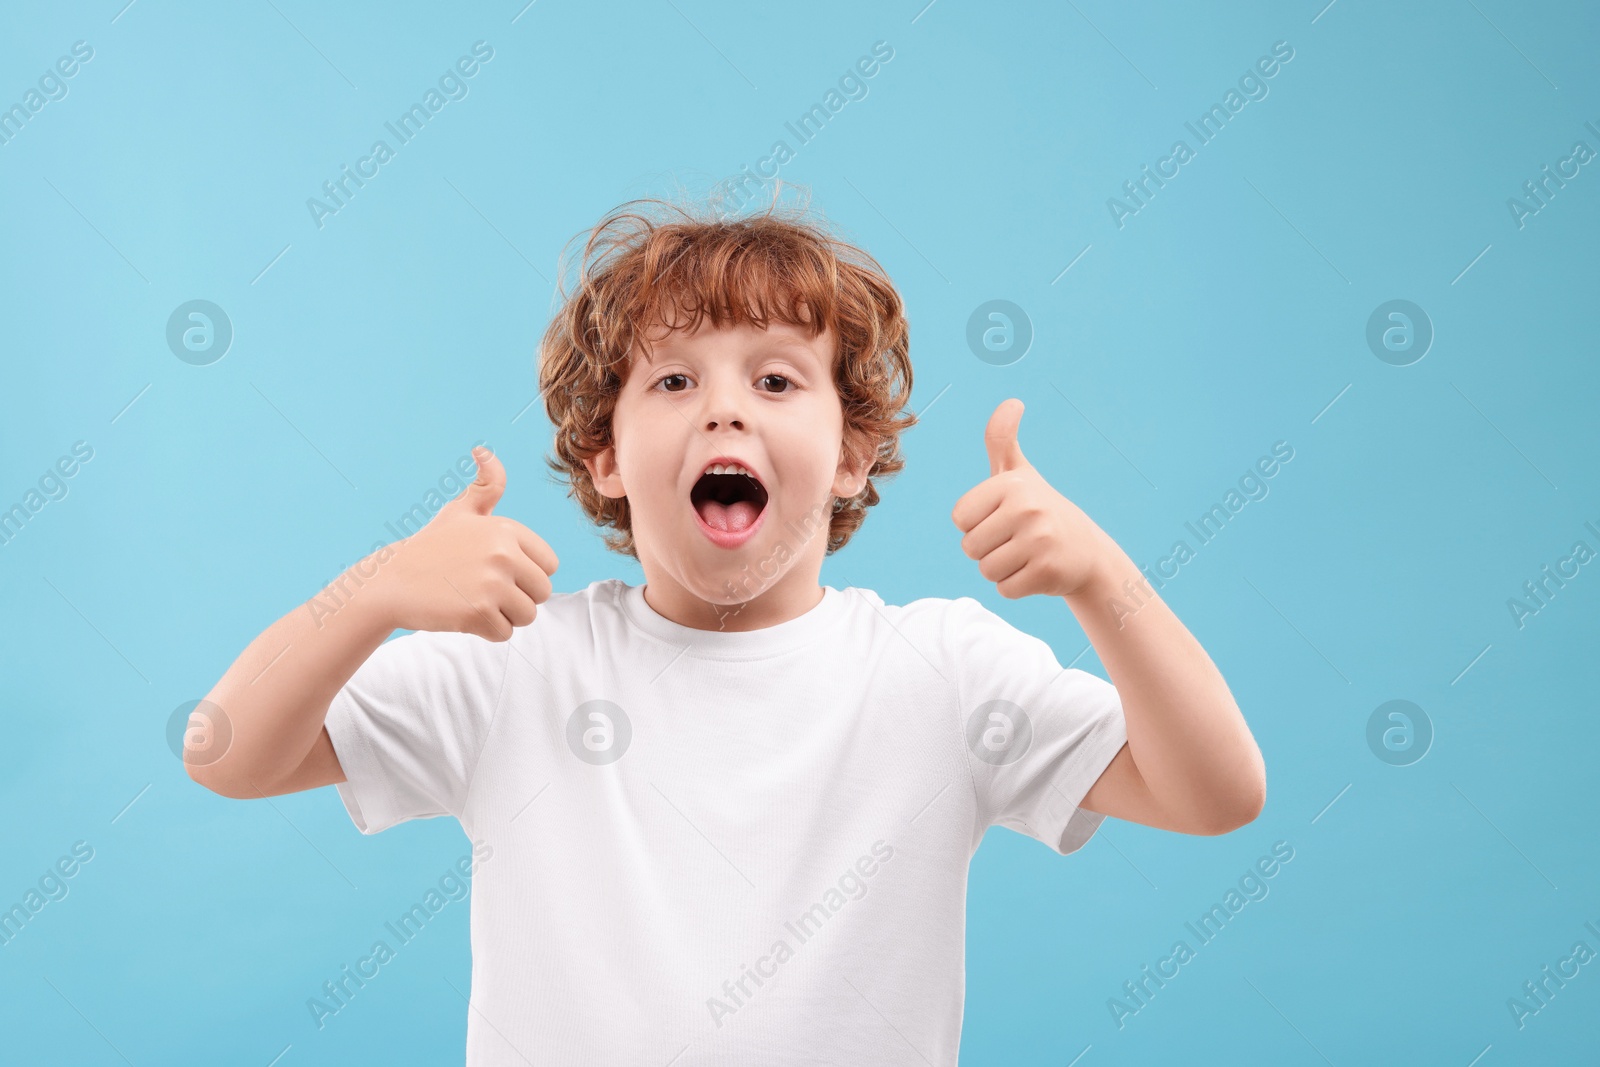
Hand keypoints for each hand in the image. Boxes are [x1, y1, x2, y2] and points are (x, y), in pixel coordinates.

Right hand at [373, 446, 558, 639]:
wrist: (389, 582)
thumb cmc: (430, 548)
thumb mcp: (460, 512)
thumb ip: (485, 486)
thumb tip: (484, 451)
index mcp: (506, 529)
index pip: (550, 565)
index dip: (528, 574)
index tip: (498, 571)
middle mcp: (503, 553)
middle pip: (542, 592)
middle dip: (518, 598)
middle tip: (485, 590)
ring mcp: (491, 583)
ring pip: (527, 616)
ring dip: (504, 616)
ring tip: (474, 601)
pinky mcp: (478, 612)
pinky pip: (504, 633)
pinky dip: (486, 631)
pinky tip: (463, 614)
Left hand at [951, 399, 1113, 599]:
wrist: (1087, 552)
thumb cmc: (1040, 510)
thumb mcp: (1019, 474)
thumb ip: (1002, 439)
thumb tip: (1012, 402)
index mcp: (1012, 484)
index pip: (960, 518)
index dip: (976, 524)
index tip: (1003, 518)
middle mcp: (1027, 508)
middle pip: (970, 547)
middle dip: (987, 550)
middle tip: (1016, 540)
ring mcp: (1039, 540)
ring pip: (986, 570)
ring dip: (1001, 570)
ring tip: (1026, 555)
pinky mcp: (1047, 571)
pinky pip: (1005, 589)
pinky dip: (1016, 586)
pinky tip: (1036, 572)